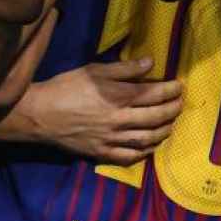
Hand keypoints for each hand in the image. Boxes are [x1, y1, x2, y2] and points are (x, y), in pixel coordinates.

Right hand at [15, 59, 183, 163]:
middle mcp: (119, 119)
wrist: (40, 115)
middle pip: (156, 117)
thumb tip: (151, 63)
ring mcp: (112, 139)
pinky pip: (130, 157)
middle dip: (173, 110)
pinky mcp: (102, 153)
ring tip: (170, 124)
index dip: (171, 90)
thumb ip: (124, 69)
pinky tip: (150, 147)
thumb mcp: (94, 70)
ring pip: (147, 139)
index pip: (154, 93)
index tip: (180, 86)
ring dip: (164, 131)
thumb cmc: (66, 87)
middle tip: (180, 104)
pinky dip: (145, 153)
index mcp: (118, 96)